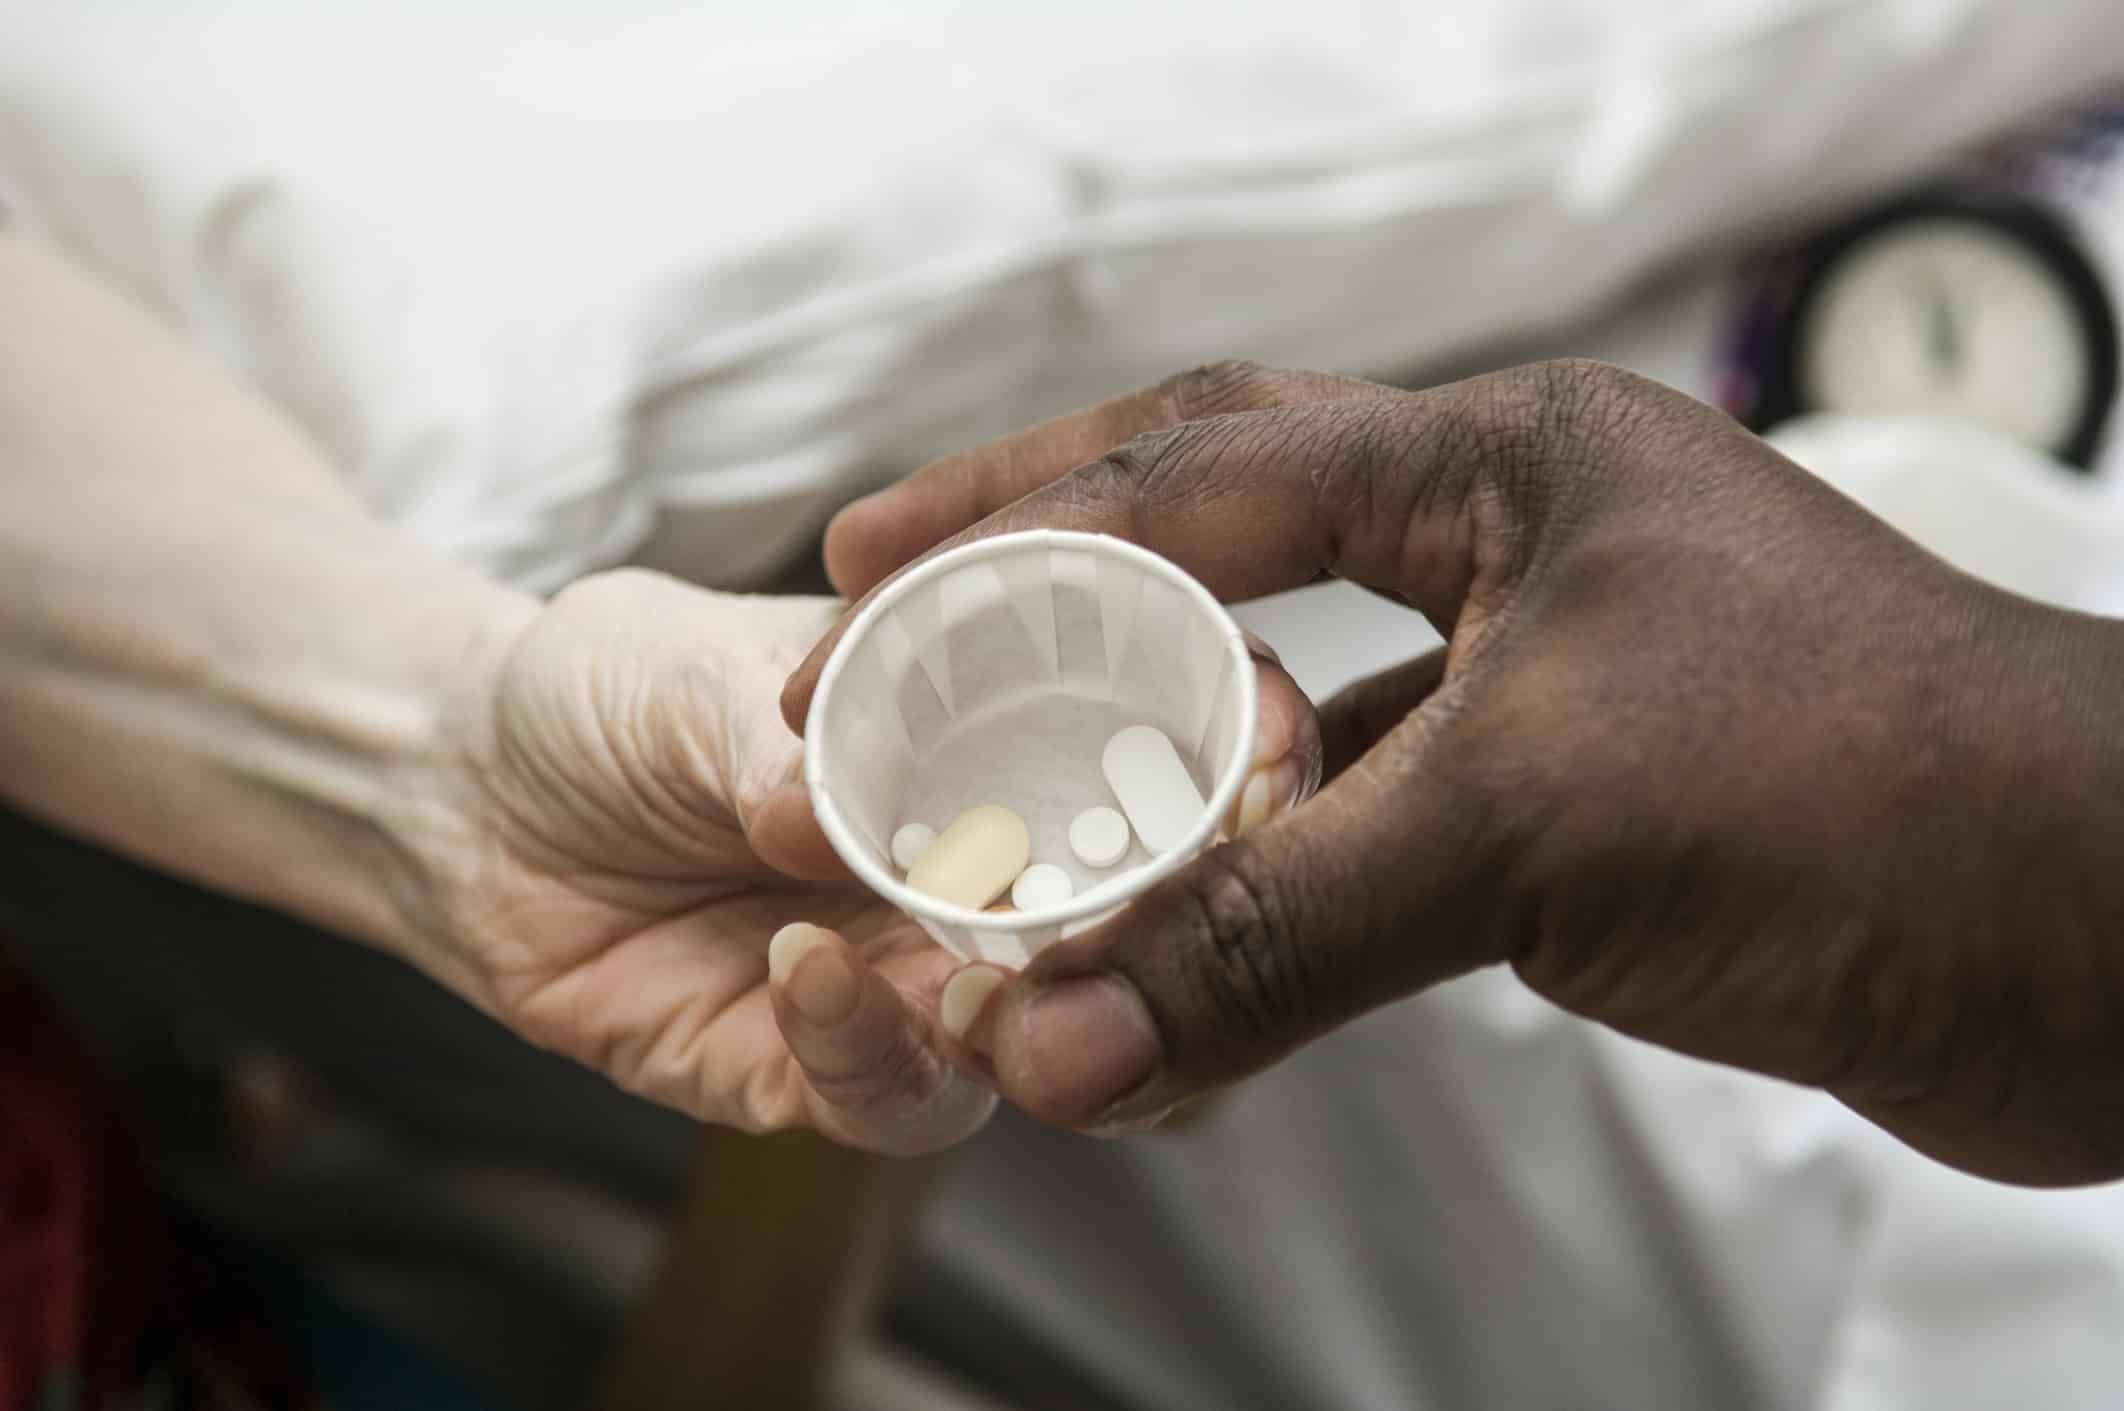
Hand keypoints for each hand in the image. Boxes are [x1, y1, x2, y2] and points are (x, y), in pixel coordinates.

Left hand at [414, 568, 1314, 1155]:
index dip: (1238, 748)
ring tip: (965, 957)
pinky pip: (896, 1096)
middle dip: (1174, 912)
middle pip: (1145, 909)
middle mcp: (992, 861)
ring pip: (1052, 1033)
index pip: (1166, 741)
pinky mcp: (828, 1068)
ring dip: (1038, 1007)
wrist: (465, 793)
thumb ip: (778, 735)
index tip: (1259, 748)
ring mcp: (920, 972)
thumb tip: (837, 814)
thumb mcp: (688, 667)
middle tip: (1148, 893)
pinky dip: (868, 1046)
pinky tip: (801, 967)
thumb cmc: (606, 690)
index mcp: (1004, 731)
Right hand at [785, 360, 2123, 1182]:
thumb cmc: (1879, 798)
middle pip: (1231, 538)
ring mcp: (1556, 677)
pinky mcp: (1585, 811)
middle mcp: (1523, 544)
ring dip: (1165, 765)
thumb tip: (1046, 1039)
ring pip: (1299, 709)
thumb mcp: (1532, 830)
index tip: (867, 556)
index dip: (1017, 508)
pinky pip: (1374, 833)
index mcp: (1507, 465)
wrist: (2115, 941)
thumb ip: (1274, 931)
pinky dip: (1275, 891)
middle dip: (1060, 586)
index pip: (1205, 461)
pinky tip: (1190, 946)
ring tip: (1017, 810)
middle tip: (903, 629)